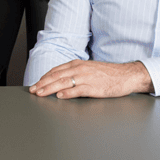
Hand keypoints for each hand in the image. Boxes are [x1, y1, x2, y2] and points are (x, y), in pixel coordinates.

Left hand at [29, 59, 152, 98]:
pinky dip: (67, 93)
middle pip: (56, 76)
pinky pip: (78, 90)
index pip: (56, 70)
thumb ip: (75, 73)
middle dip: (42, 83)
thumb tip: (61, 82)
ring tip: (41, 93)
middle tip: (33, 90)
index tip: (36, 84)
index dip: (44, 77)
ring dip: (50, 88)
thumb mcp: (89, 69)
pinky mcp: (94, 87)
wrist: (127, 75)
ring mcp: (87, 78)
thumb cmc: (108, 74)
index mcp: (77, 64)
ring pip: (64, 82)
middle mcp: (80, 69)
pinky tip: (60, 96)